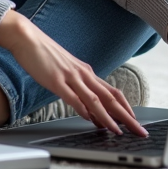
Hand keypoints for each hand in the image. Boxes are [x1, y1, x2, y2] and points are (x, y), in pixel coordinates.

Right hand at [0, 10, 146, 136]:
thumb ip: (77, 86)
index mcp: (86, 72)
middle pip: (111, 98)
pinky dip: (83, 109)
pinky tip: (90, 119)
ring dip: (108, 117)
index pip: (113, 92)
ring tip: (118, 131)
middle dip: (127, 116)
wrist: (27, 37)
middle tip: (139, 130)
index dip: (126, 107)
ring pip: (95, 100)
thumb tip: (87, 106)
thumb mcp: (66, 70)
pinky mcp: (56, 80)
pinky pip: (72, 97)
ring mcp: (70, 76)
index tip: (135, 121)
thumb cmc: (44, 54)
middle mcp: (83, 74)